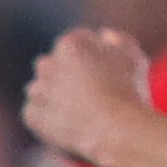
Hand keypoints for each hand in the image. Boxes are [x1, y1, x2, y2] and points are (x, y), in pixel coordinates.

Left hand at [22, 26, 150, 165]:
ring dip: (56, 96)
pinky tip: (73, 125)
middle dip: (68, 74)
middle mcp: (47, 63)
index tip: (108, 73)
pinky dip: (50, 119)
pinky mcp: (32, 115)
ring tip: (82, 112)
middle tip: (92, 93)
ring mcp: (38, 90)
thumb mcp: (134, 58)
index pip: (80, 43)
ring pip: (43, 89)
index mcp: (71, 44)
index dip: (96, 57)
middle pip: (56, 64)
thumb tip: (105, 35)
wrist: (116, 131)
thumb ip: (119, 40)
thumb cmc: (129, 93)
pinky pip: (37, 114)